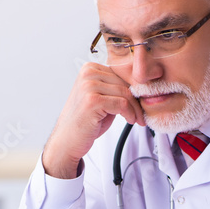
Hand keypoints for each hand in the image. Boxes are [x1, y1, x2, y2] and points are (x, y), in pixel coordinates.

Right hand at [42, 62, 144, 178]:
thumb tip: (141, 86)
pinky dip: (130, 113)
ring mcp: (88, 86)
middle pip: (125, 83)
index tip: (141, 102)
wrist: (67, 140)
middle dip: (136, 100)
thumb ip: (115, 88)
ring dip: (135, 109)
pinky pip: (122, 104)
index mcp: (90, 68)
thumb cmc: (86, 121)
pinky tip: (130, 120)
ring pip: (125, 93)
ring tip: (136, 119)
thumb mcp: (102, 98)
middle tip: (141, 114)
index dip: (134, 89)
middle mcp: (88, 74)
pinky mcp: (92, 100)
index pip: (121, 73)